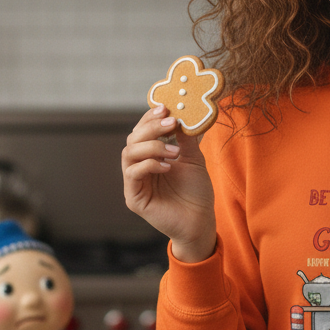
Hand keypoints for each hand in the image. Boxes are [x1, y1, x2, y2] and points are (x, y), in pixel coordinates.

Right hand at [121, 106, 216, 261]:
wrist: (201, 221)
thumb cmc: (196, 192)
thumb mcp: (193, 159)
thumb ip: (185, 139)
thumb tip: (183, 114)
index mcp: (150, 157)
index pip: (141, 132)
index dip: (150, 118)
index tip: (165, 109)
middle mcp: (139, 167)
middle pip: (132, 139)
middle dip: (151, 128)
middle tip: (171, 122)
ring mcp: (134, 183)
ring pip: (129, 153)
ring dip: (152, 146)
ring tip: (174, 152)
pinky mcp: (134, 198)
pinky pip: (133, 173)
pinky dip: (149, 165)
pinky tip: (168, 167)